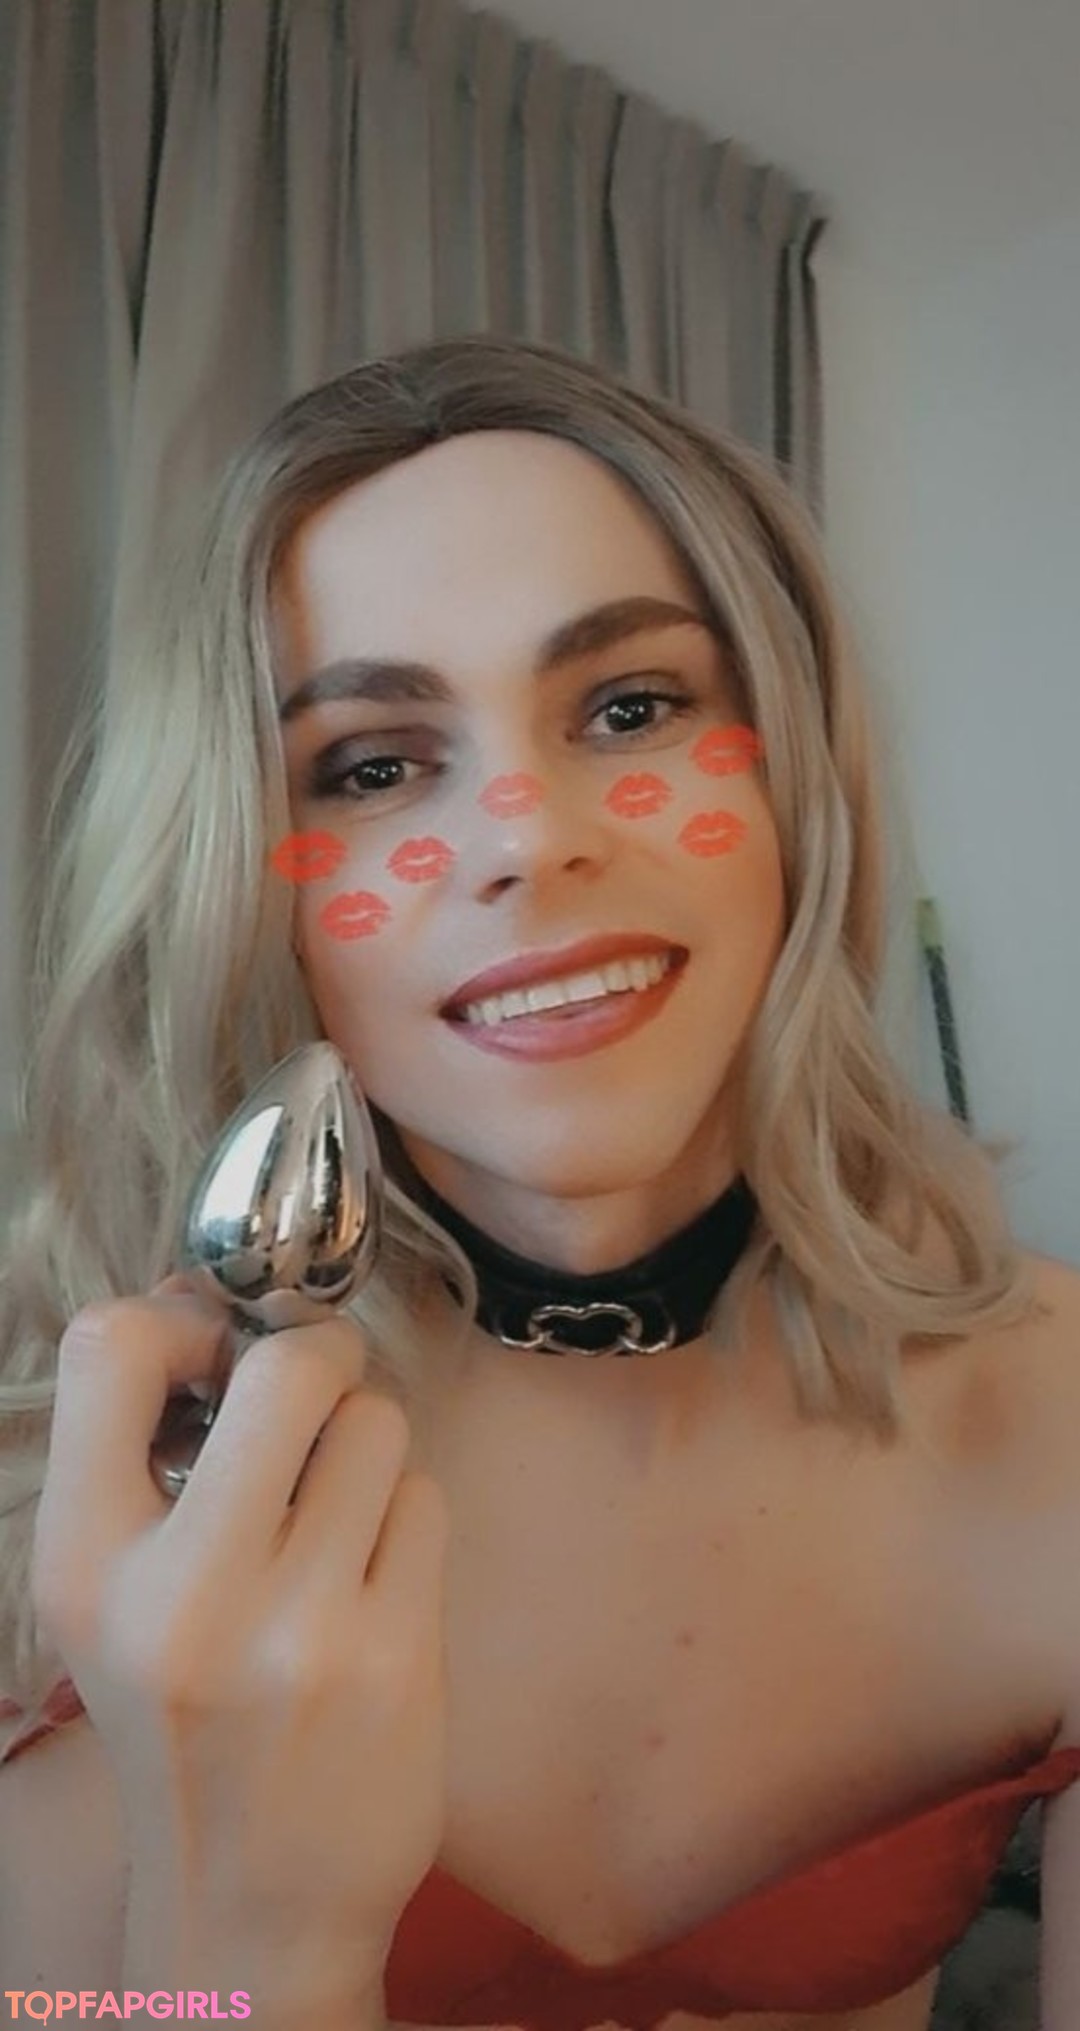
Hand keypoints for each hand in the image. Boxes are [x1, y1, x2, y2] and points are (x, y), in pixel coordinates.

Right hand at [31, 1279, 449, 2009]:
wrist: (251, 1899)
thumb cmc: (184, 1718)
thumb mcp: (110, 1599)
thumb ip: (141, 1460)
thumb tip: (215, 1310)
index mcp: (86, 1564)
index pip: (108, 1347)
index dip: (180, 1317)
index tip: (213, 1354)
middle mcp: (184, 1591)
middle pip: (288, 1366)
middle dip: (316, 1359)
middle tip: (313, 1398)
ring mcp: (300, 1626)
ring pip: (377, 1425)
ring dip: (366, 1447)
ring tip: (338, 1512)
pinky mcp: (395, 1656)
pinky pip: (425, 1498)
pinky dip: (405, 1518)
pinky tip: (373, 1579)